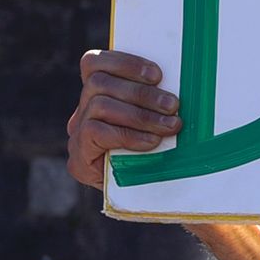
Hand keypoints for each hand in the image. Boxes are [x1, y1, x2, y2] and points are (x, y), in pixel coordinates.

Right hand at [68, 49, 179, 188]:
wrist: (151, 197)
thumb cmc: (162, 150)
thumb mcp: (158, 118)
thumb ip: (156, 97)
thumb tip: (182, 76)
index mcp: (97, 94)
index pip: (93, 63)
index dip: (124, 62)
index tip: (157, 74)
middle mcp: (82, 111)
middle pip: (98, 83)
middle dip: (141, 92)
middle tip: (173, 105)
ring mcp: (77, 135)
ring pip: (99, 105)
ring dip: (140, 114)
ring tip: (171, 125)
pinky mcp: (78, 159)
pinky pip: (97, 132)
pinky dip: (129, 135)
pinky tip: (152, 142)